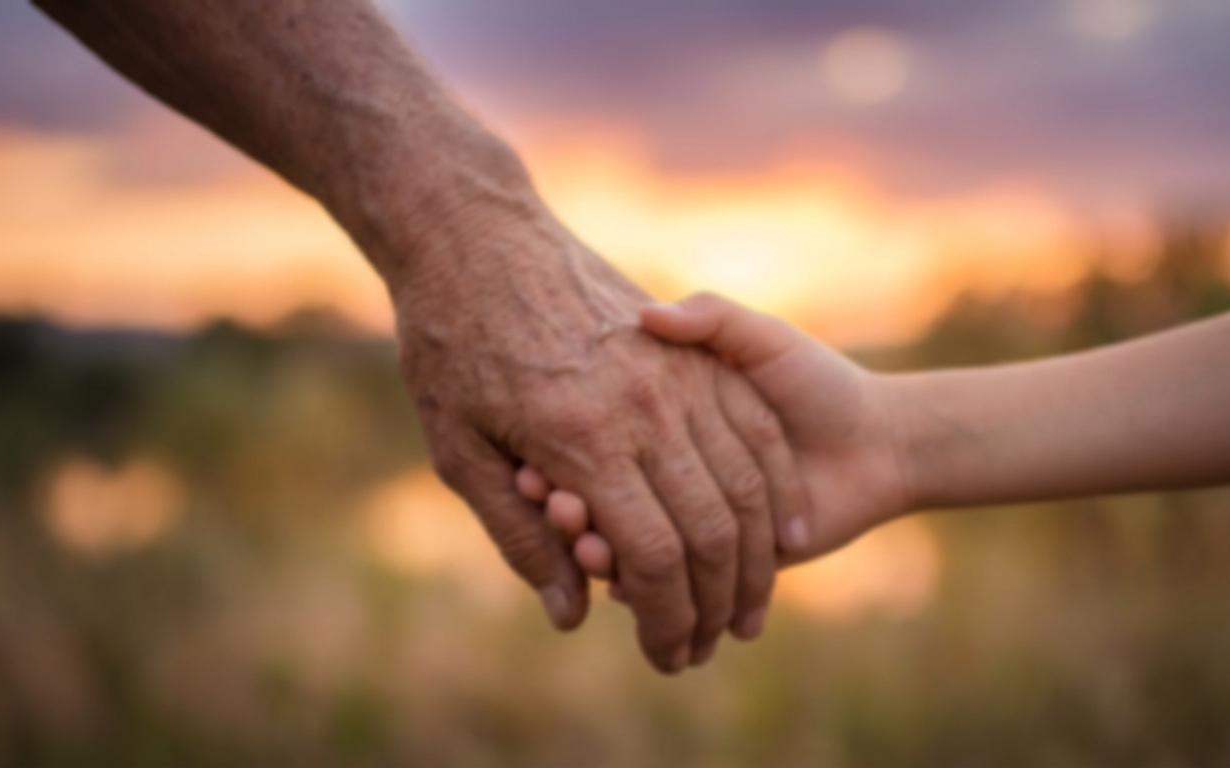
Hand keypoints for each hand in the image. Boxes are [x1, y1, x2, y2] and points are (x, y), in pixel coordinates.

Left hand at [393, 210, 811, 672]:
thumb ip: (519, 536)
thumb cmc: (450, 345)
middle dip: (714, 604)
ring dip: (753, 557)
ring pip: (745, 482)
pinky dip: (775, 487)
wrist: (475, 233)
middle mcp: (644, 408)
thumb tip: (573, 615)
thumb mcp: (459, 450)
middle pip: (708, 528)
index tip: (671, 653)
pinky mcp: (697, 347)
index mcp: (582, 441)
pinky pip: (753, 428)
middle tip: (708, 646)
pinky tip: (780, 530)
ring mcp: (679, 373)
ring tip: (748, 607)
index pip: (649, 554)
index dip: (668, 616)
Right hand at [516, 292, 912, 585]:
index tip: (540, 449)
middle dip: (568, 504)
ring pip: (619, 542)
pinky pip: (659, 581)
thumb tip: (650, 314)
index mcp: (660, 423)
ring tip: (578, 538)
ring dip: (592, 545)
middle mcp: (661, 474)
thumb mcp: (756, 337)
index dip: (563, 446)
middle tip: (548, 500)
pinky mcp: (710, 568)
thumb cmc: (814, 380)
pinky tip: (612, 579)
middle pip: (594, 497)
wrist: (877, 442)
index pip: (591, 438)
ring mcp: (679, 522)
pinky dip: (634, 584)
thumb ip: (710, 320)